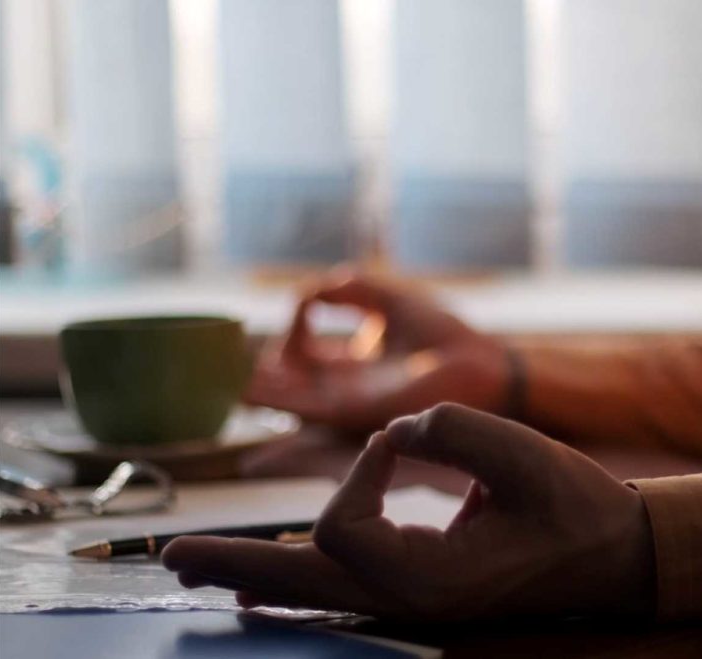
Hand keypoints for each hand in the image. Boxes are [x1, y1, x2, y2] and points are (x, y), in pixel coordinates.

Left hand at [162, 404, 656, 619]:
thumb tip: (396, 430)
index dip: (361, 468)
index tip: (402, 439)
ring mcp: (415, 603)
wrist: (615, 557)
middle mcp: (411, 601)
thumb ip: (449, 429)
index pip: (345, 524)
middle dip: (235, 566)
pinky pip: (346, 586)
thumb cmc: (575, 508)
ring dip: (260, 573)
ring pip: (318, 593)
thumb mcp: (522, 456)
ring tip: (202, 565)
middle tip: (172, 557)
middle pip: (302, 585)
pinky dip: (301, 576)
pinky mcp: (425, 589)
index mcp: (429, 579)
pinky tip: (273, 573)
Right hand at [246, 273, 508, 430]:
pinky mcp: (353, 412)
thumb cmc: (443, 334)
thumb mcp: (387, 299)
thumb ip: (347, 289)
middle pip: (289, 381)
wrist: (480, 365)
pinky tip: (247, 383)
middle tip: (226, 358)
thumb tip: (306, 291)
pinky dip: (274, 396)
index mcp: (356, 362)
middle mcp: (346, 385)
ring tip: (222, 375)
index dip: (295, 325)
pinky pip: (302, 406)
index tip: (306, 302)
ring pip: (286, 398)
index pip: (307, 351)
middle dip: (260, 370)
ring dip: (256, 388)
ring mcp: (347, 401)